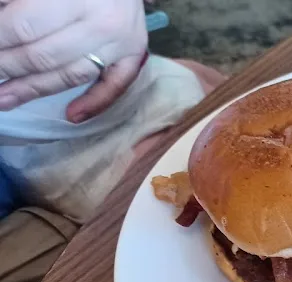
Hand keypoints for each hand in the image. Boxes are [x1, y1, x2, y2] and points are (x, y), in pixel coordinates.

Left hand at [0, 0, 147, 121]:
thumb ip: (19, 4)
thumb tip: (1, 31)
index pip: (22, 27)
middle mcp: (101, 23)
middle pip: (43, 56)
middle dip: (7, 67)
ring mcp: (121, 42)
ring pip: (71, 75)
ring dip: (33, 90)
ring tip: (4, 99)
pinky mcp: (134, 53)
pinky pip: (116, 84)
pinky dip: (95, 103)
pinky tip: (72, 115)